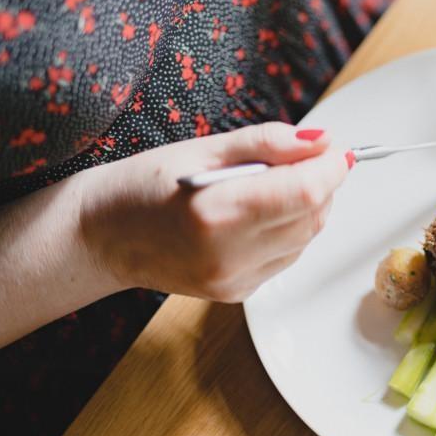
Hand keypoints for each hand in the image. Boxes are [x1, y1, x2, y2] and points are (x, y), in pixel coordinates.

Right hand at [79, 122, 347, 302]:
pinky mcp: (238, 293)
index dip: (331, 168)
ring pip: (306, 239)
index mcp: (215, 213)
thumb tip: (320, 141)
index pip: (305, 193)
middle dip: (322, 184)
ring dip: (307, 207)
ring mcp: (234, 280)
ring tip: (274, 184)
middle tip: (305, 158)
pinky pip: (287, 257)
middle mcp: (228, 255)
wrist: (101, 237)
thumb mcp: (202, 149)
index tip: (335, 149)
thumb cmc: (144, 186)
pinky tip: (260, 213)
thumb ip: (266, 143)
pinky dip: (289, 230)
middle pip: (312, 217)